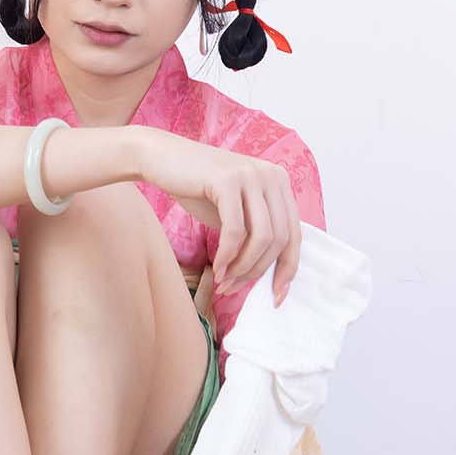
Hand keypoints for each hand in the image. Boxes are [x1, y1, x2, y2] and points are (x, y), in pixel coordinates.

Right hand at [135, 126, 301, 304]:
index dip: (288, 269)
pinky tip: (216, 267)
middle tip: (233, 288)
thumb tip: (270, 275)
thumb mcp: (235, 211)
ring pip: (262, 237)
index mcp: (279, 182)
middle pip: (280, 239)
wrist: (160, 158)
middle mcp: (272, 176)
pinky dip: (227, 255)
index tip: (276, 296)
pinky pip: (235, 230)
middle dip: (257, 271)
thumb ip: (255, 233)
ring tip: (224, 279)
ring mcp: (251, 175)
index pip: (294, 233)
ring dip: (243, 267)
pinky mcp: (228, 180)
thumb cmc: (197, 188)